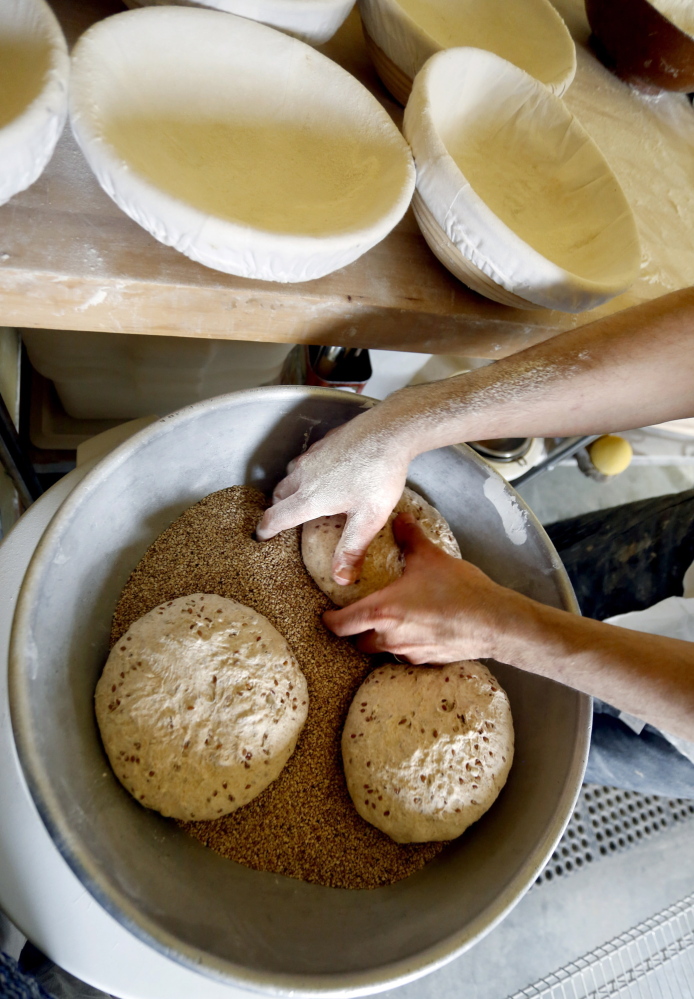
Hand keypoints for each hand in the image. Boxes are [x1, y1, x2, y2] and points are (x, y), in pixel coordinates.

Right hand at [256, 407, 411, 584]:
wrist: (390, 430)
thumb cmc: (380, 475)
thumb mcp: (369, 518)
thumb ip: (352, 549)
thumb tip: (340, 579)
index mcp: (310, 498)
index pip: (275, 517)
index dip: (265, 531)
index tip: (261, 538)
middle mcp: (304, 475)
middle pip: (278, 495)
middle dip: (277, 509)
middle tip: (284, 521)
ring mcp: (312, 455)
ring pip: (290, 474)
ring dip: (290, 488)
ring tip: (303, 498)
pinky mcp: (323, 441)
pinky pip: (305, 459)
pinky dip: (305, 471)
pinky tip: (325, 473)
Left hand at [322, 513, 521, 662]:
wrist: (493, 621)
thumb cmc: (457, 590)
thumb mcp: (429, 556)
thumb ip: (410, 537)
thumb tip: (400, 518)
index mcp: (381, 611)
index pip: (340, 625)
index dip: (329, 621)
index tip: (326, 616)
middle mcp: (389, 637)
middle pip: (358, 642)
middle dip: (356, 631)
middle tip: (361, 616)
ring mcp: (408, 653)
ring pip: (382, 650)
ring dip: (381, 638)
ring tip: (391, 622)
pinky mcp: (427, 661)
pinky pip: (406, 656)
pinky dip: (406, 645)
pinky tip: (419, 630)